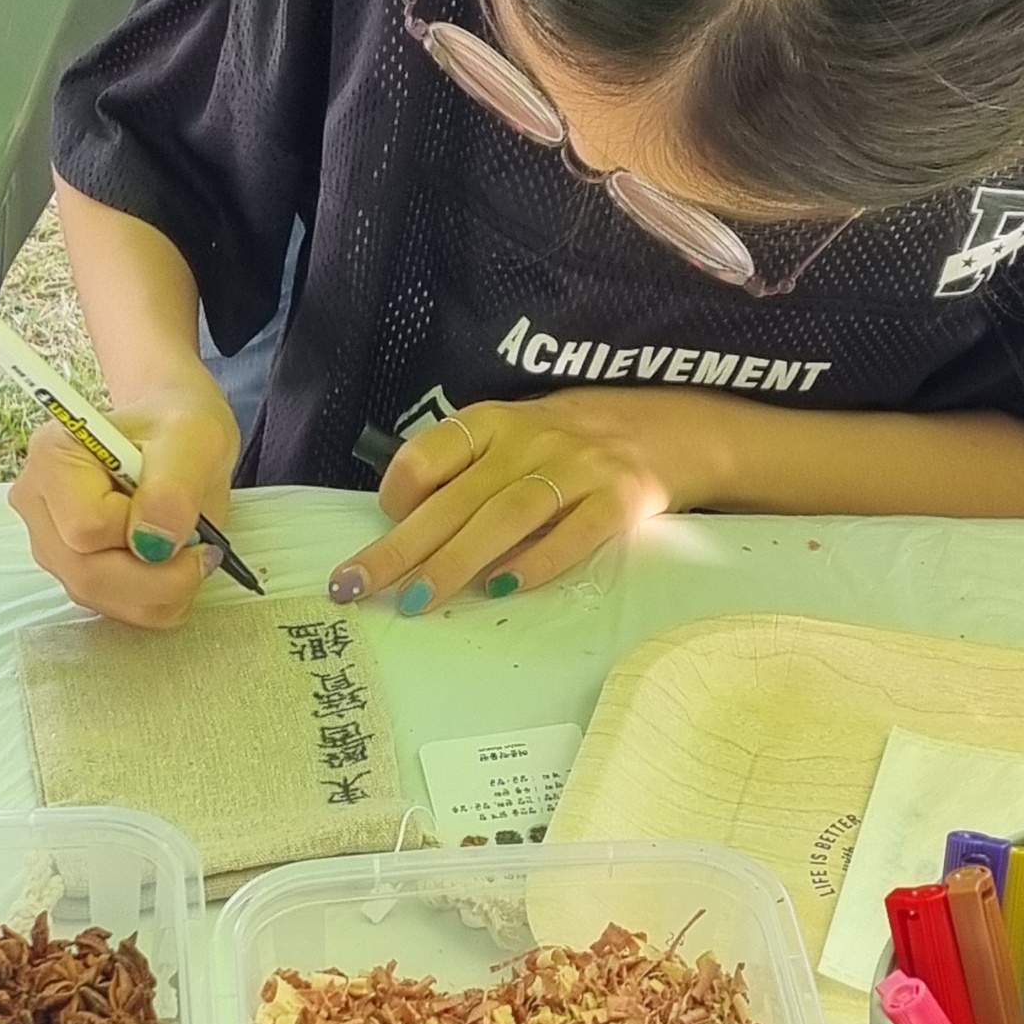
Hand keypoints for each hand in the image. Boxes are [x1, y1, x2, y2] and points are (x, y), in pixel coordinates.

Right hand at [10, 382, 241, 628]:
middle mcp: (38, 503)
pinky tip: (174, 566)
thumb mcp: (195, 438)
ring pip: (98, 598)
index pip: (86, 529)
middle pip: (86, 575)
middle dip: (158, 576)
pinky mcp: (72, 569)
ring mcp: (50, 541)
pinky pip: (113, 609)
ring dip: (161, 591)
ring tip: (192, 550)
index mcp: (54, 456)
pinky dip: (156, 600)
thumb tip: (154, 543)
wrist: (177, 437)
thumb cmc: (181, 428)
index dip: (141, 533)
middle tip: (204, 547)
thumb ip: (174, 487)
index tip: (181, 509)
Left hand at [328, 389, 729, 612]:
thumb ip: (468, 472)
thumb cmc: (571, 442)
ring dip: (456, 561)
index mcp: (496, 422)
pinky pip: (575, 533)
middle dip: (401, 547)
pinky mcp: (621, 498)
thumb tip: (404, 525)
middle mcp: (532, 441)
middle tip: (355, 587)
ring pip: (506, 516)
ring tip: (416, 601)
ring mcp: (578, 468)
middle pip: (457, 498)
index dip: (398, 491)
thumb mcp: (515, 438)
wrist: (669, 428)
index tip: (382, 526)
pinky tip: (503, 589)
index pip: (431, 453)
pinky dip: (537, 561)